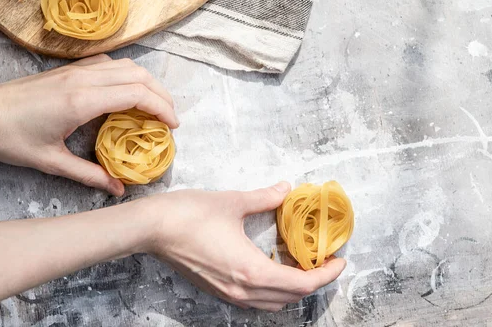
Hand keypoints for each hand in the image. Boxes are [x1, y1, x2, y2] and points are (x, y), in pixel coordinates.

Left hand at [0, 54, 177, 195]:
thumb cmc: (10, 137)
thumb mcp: (51, 162)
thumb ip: (89, 175)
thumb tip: (118, 189)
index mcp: (81, 101)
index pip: (136, 94)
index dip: (161, 108)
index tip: (172, 126)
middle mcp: (84, 79)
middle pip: (139, 75)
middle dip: (162, 95)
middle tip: (170, 119)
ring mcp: (77, 70)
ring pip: (127, 65)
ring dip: (148, 83)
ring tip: (155, 105)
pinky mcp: (72, 69)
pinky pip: (111, 64)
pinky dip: (129, 76)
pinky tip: (129, 92)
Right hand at [140, 182, 346, 310]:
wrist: (152, 228)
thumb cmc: (190, 214)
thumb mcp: (233, 202)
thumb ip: (265, 197)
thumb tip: (286, 188)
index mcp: (252, 270)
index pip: (302, 283)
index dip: (326, 274)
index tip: (340, 260)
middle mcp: (243, 289)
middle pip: (290, 297)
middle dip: (314, 281)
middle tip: (324, 259)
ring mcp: (228, 293)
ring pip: (272, 302)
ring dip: (292, 287)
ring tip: (300, 263)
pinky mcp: (217, 289)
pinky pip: (255, 299)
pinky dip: (272, 288)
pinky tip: (272, 266)